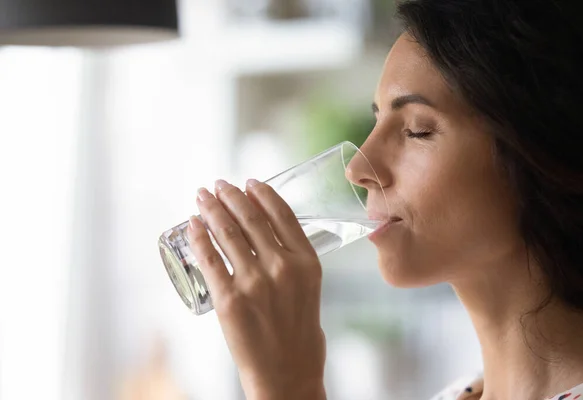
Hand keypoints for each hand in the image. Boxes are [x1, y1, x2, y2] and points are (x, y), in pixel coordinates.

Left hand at [187, 179, 325, 399]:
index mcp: (307, 261)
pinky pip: (209, 260)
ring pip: (227, 233)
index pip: (282, 214)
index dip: (262, 193)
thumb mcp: (309, 287)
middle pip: (250, 218)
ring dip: (211, 209)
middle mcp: (282, 267)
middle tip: (218, 185)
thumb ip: (293, 258)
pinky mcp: (229, 300)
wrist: (287, 372)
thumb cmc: (299, 331)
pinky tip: (192, 225)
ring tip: (202, 197)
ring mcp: (254, 283)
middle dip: (230, 196)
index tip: (248, 183)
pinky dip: (198, 238)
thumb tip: (265, 232)